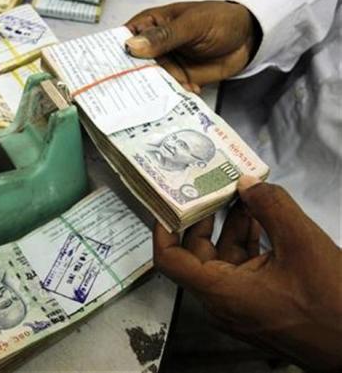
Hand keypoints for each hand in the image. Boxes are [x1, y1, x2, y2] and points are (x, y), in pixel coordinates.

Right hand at [125, 1, 260, 91]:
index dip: (112, 56)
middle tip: (126, 95)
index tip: (104, 73)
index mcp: (148, 26)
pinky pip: (168, 92)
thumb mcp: (191, 25)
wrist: (247, 38)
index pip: (122, 41)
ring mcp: (164, 65)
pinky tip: (180, 100)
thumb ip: (164, 36)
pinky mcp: (177, 80)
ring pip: (149, 82)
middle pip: (131, 67)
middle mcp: (151, 48)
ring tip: (154, 102)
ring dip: (153, 92)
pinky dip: (172, 98)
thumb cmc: (219, 20)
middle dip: (130, 80)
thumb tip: (132, 46)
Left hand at [154, 176, 341, 370]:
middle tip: (209, 188)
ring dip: (230, 226)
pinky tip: (261, 219)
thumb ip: (271, 206)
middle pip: (196, 254)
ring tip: (242, 196)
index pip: (169, 259)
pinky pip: (242, 268)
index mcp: (219, 292)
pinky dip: (248, 242)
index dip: (163, 228)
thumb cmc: (331, 302)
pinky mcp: (258, 304)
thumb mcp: (301, 243)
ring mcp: (240, 305)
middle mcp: (221, 301)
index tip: (169, 201)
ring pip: (223, 259)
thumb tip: (246, 183)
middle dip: (203, 218)